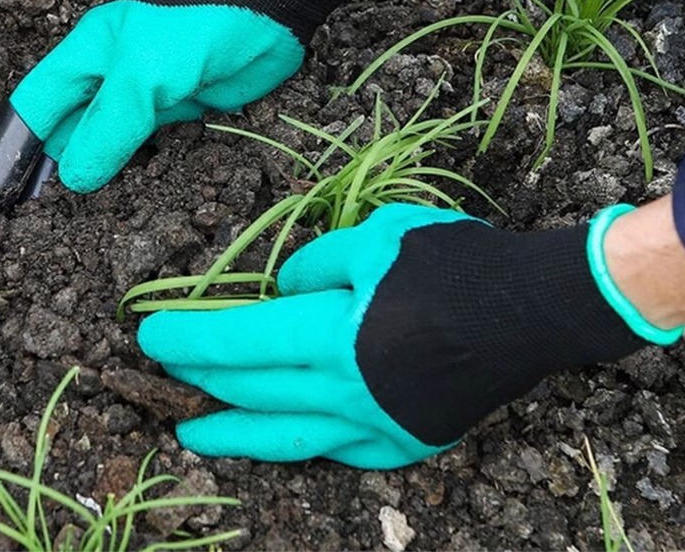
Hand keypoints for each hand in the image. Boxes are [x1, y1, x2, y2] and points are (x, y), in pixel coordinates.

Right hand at [0, 0, 396, 220]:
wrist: (272, 11)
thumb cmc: (198, 28)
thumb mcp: (143, 75)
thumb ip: (108, 126)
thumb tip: (72, 177)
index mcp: (87, 55)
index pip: (35, 107)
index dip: (14, 148)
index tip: (2, 196)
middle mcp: (111, 76)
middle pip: (71, 129)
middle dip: (58, 168)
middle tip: (41, 223)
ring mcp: (147, 95)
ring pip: (111, 142)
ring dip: (101, 173)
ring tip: (78, 222)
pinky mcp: (182, 110)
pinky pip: (151, 145)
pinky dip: (140, 169)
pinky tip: (131, 198)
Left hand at [138, 203, 679, 468]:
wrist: (534, 308)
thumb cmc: (455, 262)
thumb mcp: (378, 235)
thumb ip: (319, 263)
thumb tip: (286, 291)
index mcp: (334, 335)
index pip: (241, 339)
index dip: (191, 337)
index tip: (150, 334)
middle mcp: (346, 392)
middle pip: (255, 387)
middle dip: (203, 377)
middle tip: (166, 369)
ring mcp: (377, 426)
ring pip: (287, 436)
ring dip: (235, 433)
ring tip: (193, 435)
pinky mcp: (406, 440)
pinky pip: (340, 450)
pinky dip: (303, 442)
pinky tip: (284, 437)